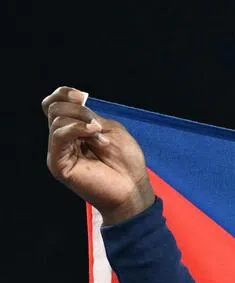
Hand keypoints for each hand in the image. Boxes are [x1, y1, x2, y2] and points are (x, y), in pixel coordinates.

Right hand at [43, 87, 154, 224]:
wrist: (132, 188)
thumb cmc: (126, 161)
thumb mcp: (109, 129)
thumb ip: (89, 116)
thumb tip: (74, 103)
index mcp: (73, 130)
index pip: (54, 105)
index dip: (63, 94)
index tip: (82, 96)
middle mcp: (62, 139)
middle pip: (54, 109)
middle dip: (79, 110)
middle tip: (98, 125)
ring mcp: (59, 151)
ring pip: (56, 120)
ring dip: (83, 122)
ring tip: (102, 139)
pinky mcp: (58, 163)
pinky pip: (59, 136)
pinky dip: (77, 129)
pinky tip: (94, 134)